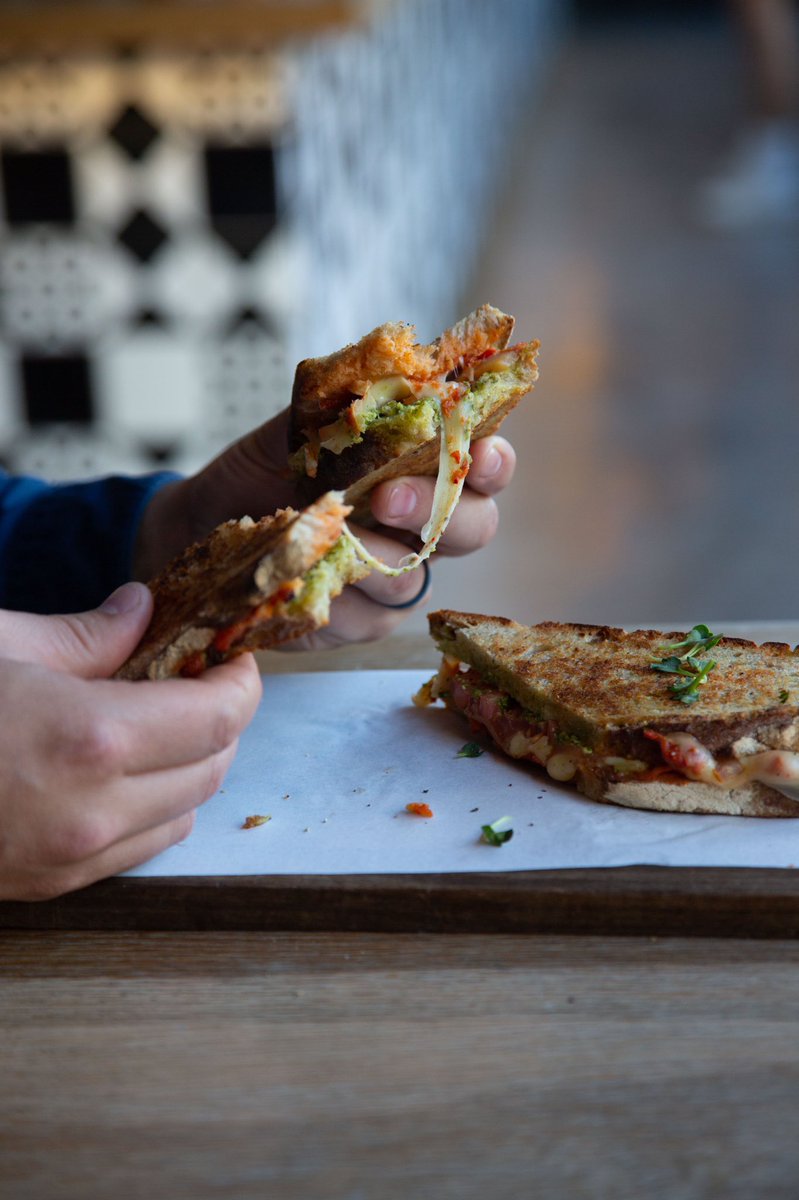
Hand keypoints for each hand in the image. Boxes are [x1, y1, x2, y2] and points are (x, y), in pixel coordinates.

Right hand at [0, 583, 261, 900]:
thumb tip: (140, 610)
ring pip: (184, 815)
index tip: (232, 657)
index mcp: (89, 740)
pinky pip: (137, 849)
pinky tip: (118, 770)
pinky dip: (152, 807)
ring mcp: (68, 861)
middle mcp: (92, 814)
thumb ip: (86, 634)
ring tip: (159, 722)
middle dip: (219, 720)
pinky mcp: (46, 887)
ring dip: (190, 767)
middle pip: (212, 767)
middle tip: (198, 679)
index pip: (218, 718)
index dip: (240, 683)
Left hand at [133, 408, 515, 647]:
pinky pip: (368, 618)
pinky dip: (339, 597)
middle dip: (438, 511)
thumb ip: (343, 409)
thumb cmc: (264, 471)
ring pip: (417, 578)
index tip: (477, 451)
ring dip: (376, 557)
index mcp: (422, 469)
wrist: (205, 523)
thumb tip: (380, 385)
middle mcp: (422, 525)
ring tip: (329, 537)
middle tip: (387, 499)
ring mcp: (396, 576)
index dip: (492, 460)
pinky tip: (308, 577)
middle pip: (474, 527)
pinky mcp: (361, 621)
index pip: (484, 464)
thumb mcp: (297, 429)